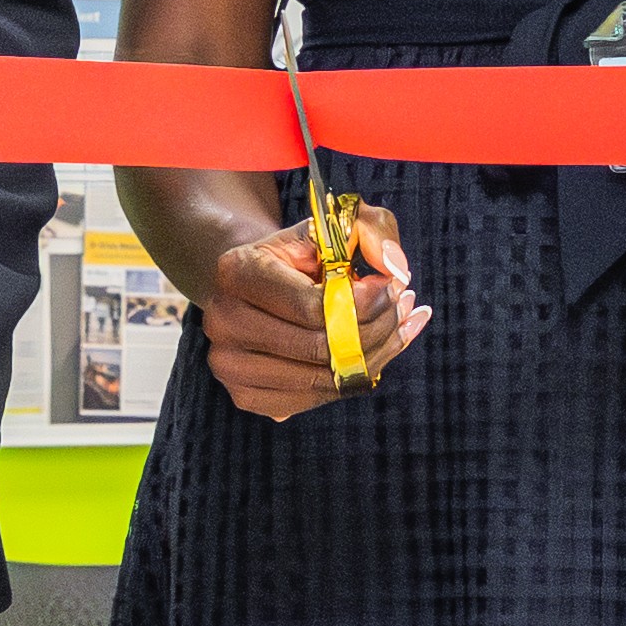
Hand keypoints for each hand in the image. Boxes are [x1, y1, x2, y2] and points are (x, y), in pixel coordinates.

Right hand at [193, 198, 420, 421]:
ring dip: (373, 358)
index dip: (366, 303)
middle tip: (402, 310)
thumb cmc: (300, 255)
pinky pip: (311, 401)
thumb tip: (395, 269)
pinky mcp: (244, 395)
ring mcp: (229, 365)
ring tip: (397, 329)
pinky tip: (372, 355)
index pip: (313, 307)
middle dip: (376, 330)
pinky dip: (350, 382)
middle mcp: (223, 321)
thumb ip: (373, 229)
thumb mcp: (336, 224)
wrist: (256, 285)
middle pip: (319, 349)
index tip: (392, 288)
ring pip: (321, 381)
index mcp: (237, 272)